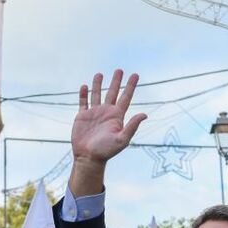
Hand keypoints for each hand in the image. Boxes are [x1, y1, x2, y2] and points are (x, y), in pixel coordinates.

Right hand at [69, 70, 145, 195]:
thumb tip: (145, 114)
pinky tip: (84, 86)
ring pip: (97, 94)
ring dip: (98, 84)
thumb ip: (132, 126)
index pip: (125, 97)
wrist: (89, 158)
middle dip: (116, 81)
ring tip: (100, 74)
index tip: (135, 75)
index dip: (130, 86)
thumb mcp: (122, 139)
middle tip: (119, 70)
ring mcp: (94, 114)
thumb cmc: (106, 151)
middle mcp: (106, 113)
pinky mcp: (82, 117)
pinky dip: (83, 94)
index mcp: (117, 116)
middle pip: (112, 93)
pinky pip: (83, 102)